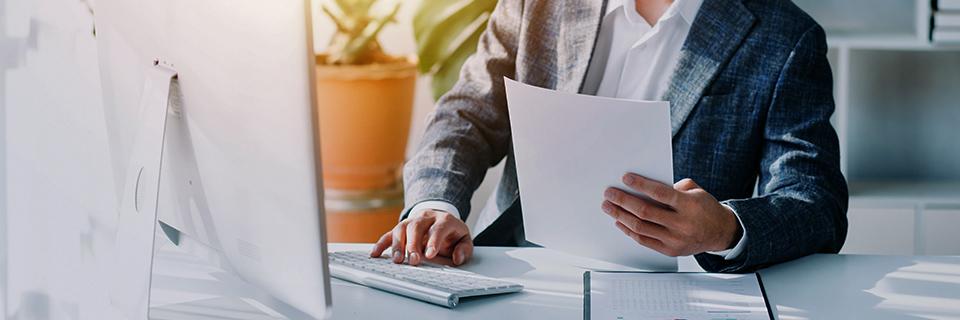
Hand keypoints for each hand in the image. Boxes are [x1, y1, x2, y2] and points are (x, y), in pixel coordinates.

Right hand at [370, 209, 472, 265]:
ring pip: (401, 228)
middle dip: (413, 244)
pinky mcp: (401, 228)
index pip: (438, 228)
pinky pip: (389, 234)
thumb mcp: (464, 240)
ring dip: (397, 245)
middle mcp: (426, 217)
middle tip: (414, 261)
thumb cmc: (452, 234)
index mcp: (444, 220)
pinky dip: (381, 243)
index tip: (430, 255)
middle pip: (416, 226)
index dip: (434, 241)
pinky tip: (375, 254)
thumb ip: (464, 249)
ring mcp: (411, 221)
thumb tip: (457, 258)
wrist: (441, 220)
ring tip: (397, 260)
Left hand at [601, 173, 739, 256]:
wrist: (721, 233)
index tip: (625, 178)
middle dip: (623, 201)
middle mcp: (681, 224)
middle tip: (609, 193)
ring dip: (620, 216)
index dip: (640, 185)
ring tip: (609, 207)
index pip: (660, 193)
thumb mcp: (696, 191)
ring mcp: (675, 240)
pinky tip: (620, 221)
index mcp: (689, 206)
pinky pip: (644, 240)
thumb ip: (673, 186)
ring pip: (640, 227)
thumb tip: (644, 186)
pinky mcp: (669, 250)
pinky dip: (629, 230)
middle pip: (645, 212)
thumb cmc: (705, 208)